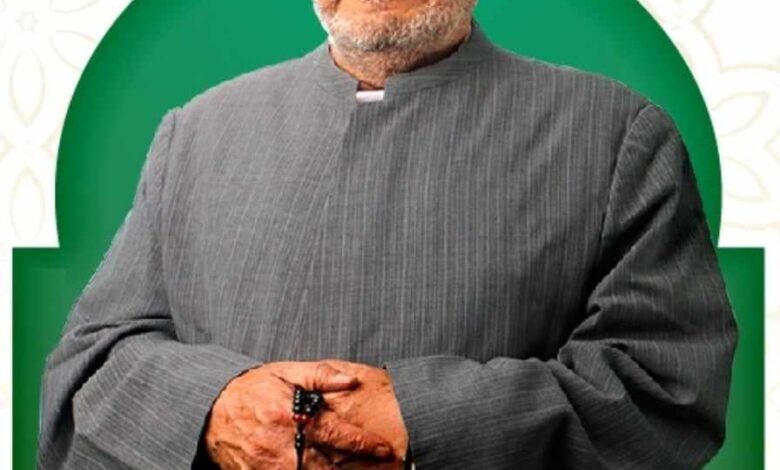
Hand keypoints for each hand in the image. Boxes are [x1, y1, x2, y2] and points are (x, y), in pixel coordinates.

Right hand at [204, 361, 393, 469]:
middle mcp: (280, 444)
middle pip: (327, 464)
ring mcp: (267, 465)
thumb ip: (319, 375)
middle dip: (353, 467)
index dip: (363, 443)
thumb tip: (350, 380)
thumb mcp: (285, 372)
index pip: (335, 433)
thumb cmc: (252, 390)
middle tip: (380, 466)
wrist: (211, 410)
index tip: (384, 447)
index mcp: (290, 415)